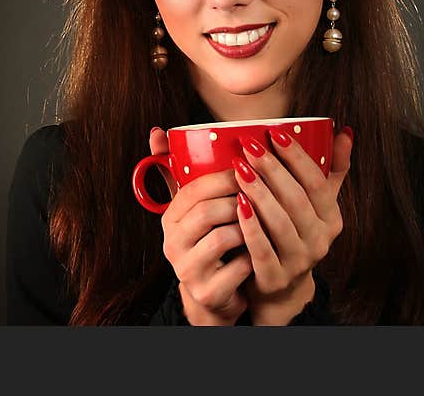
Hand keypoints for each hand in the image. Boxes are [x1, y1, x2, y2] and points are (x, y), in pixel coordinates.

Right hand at [149, 127, 251, 325]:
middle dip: (238, 198)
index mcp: (170, 217)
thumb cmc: (209, 240)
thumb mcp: (193, 207)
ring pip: (221, 238)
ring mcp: (188, 270)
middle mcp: (172, 243)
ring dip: (248, 226)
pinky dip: (253, 256)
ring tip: (267, 218)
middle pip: (206, 212)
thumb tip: (157, 131)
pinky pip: (236, 268)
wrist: (215, 293)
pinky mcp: (208, 292)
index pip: (192, 189)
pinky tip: (265, 248)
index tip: (250, 168)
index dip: (223, 176)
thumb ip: (179, 171)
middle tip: (264, 191)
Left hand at [232, 126, 352, 324]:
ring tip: (239, 169)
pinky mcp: (275, 278)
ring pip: (280, 223)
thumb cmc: (295, 234)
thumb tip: (345, 131)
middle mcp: (320, 241)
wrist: (280, 287)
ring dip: (260, 193)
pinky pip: (262, 249)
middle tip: (249, 146)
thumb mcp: (317, 205)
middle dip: (272, 169)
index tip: (274, 132)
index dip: (297, 156)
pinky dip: (250, 226)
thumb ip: (332, 170)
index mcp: (331, 219)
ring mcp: (298, 262)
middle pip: (297, 200)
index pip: (317, 182)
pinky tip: (237, 204)